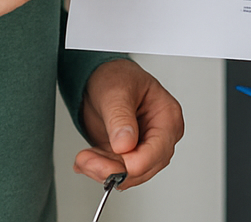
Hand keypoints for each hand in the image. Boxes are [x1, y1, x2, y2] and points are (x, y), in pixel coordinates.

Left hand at [75, 59, 184, 188]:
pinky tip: (86, 161)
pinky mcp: (128, 154)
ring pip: (130, 174)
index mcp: (167, 116)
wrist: (99, 78)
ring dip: (103, 171)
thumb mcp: (115, 92)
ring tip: (83, 159)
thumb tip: (125, 144)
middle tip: (87, 160)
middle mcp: (159, 135)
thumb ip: (120, 118)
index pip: (158, 150)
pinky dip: (99, 169)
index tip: (112, 159)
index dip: (134, 162)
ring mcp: (145, 146)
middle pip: (145, 167)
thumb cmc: (115, 77)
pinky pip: (117, 171)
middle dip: (114, 169)